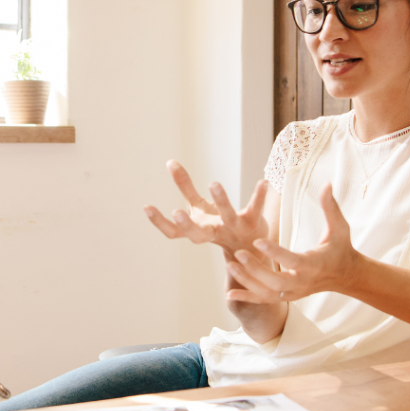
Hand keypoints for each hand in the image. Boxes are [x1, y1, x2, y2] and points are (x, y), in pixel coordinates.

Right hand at [143, 160, 268, 254]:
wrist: (251, 249)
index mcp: (197, 229)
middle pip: (197, 234)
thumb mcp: (199, 207)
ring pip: (227, 217)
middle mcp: (213, 232)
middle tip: (176, 212)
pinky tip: (262, 181)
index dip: (159, 222)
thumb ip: (185, 186)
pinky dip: (259, 195)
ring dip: (221, 201)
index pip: (174, 232)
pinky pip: (255, 208)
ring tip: (214, 183)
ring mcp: (233, 229)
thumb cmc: (219, 225)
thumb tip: (169, 161)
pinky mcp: (253, 223)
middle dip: (186, 224)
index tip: (147, 207)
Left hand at [225, 184, 357, 303]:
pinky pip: (265, 300)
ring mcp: (294, 292)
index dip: (274, 252)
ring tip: (229, 263)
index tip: (256, 241)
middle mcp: (303, 282)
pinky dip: (247, 297)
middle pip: (276, 281)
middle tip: (238, 253)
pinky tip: (229, 293)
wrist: (345, 276)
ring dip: (247, 280)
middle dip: (256, 269)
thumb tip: (326, 184)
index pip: (292, 260)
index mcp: (314, 264)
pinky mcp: (288, 297)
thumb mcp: (340, 228)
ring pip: (268, 292)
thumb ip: (330, 207)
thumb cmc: (340, 248)